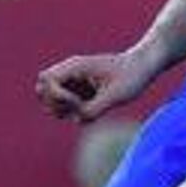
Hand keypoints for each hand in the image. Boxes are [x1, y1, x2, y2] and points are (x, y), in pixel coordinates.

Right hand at [35, 48, 157, 121]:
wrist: (143, 66)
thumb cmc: (132, 75)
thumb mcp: (117, 95)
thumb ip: (95, 108)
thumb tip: (78, 119)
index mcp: (76, 66)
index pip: (47, 80)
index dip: (58, 96)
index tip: (79, 101)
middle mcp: (70, 73)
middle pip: (42, 88)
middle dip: (55, 103)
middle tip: (78, 107)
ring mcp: (74, 82)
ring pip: (52, 99)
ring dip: (64, 109)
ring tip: (88, 110)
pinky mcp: (80, 91)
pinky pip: (67, 106)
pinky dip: (75, 112)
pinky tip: (95, 109)